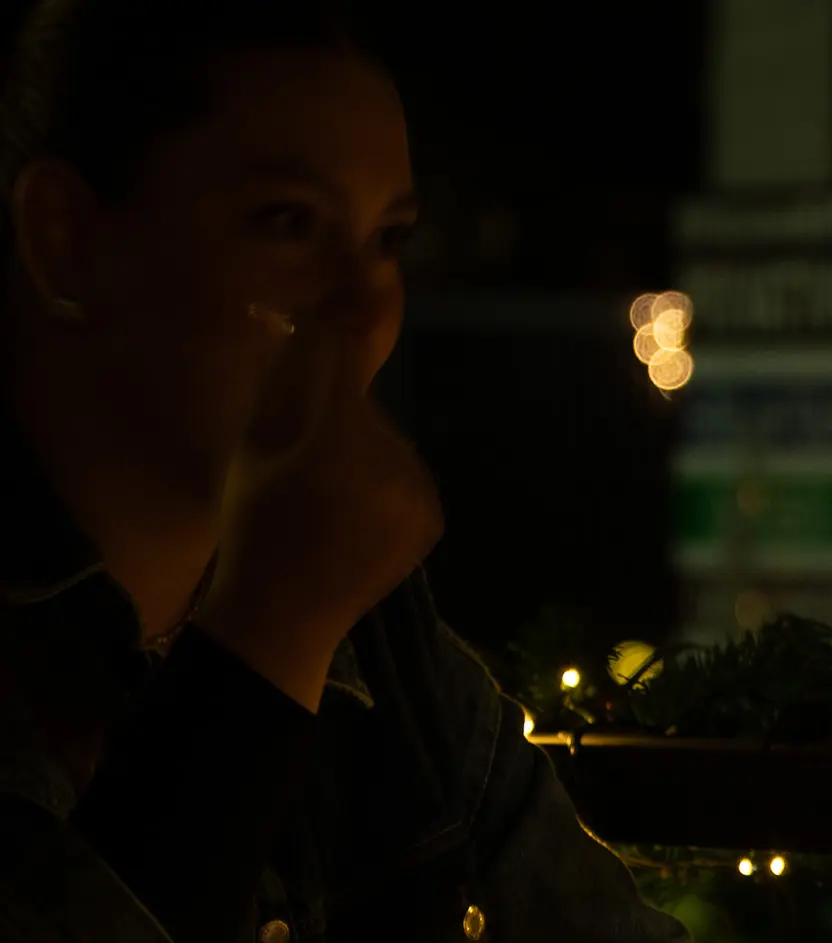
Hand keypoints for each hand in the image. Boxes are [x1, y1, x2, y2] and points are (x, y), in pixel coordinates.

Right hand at [196, 303, 443, 709]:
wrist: (286, 612)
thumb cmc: (252, 523)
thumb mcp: (252, 444)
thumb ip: (283, 380)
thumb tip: (308, 315)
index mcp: (330, 436)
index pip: (342, 356)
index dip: (340, 325)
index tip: (347, 295)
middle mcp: (385, 459)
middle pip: (363, 406)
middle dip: (338, 416)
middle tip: (305, 458)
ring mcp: (415, 491)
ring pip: (388, 441)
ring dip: (365, 452)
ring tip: (329, 496)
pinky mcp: (431, 515)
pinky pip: (408, 474)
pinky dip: (388, 483)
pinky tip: (355, 513)